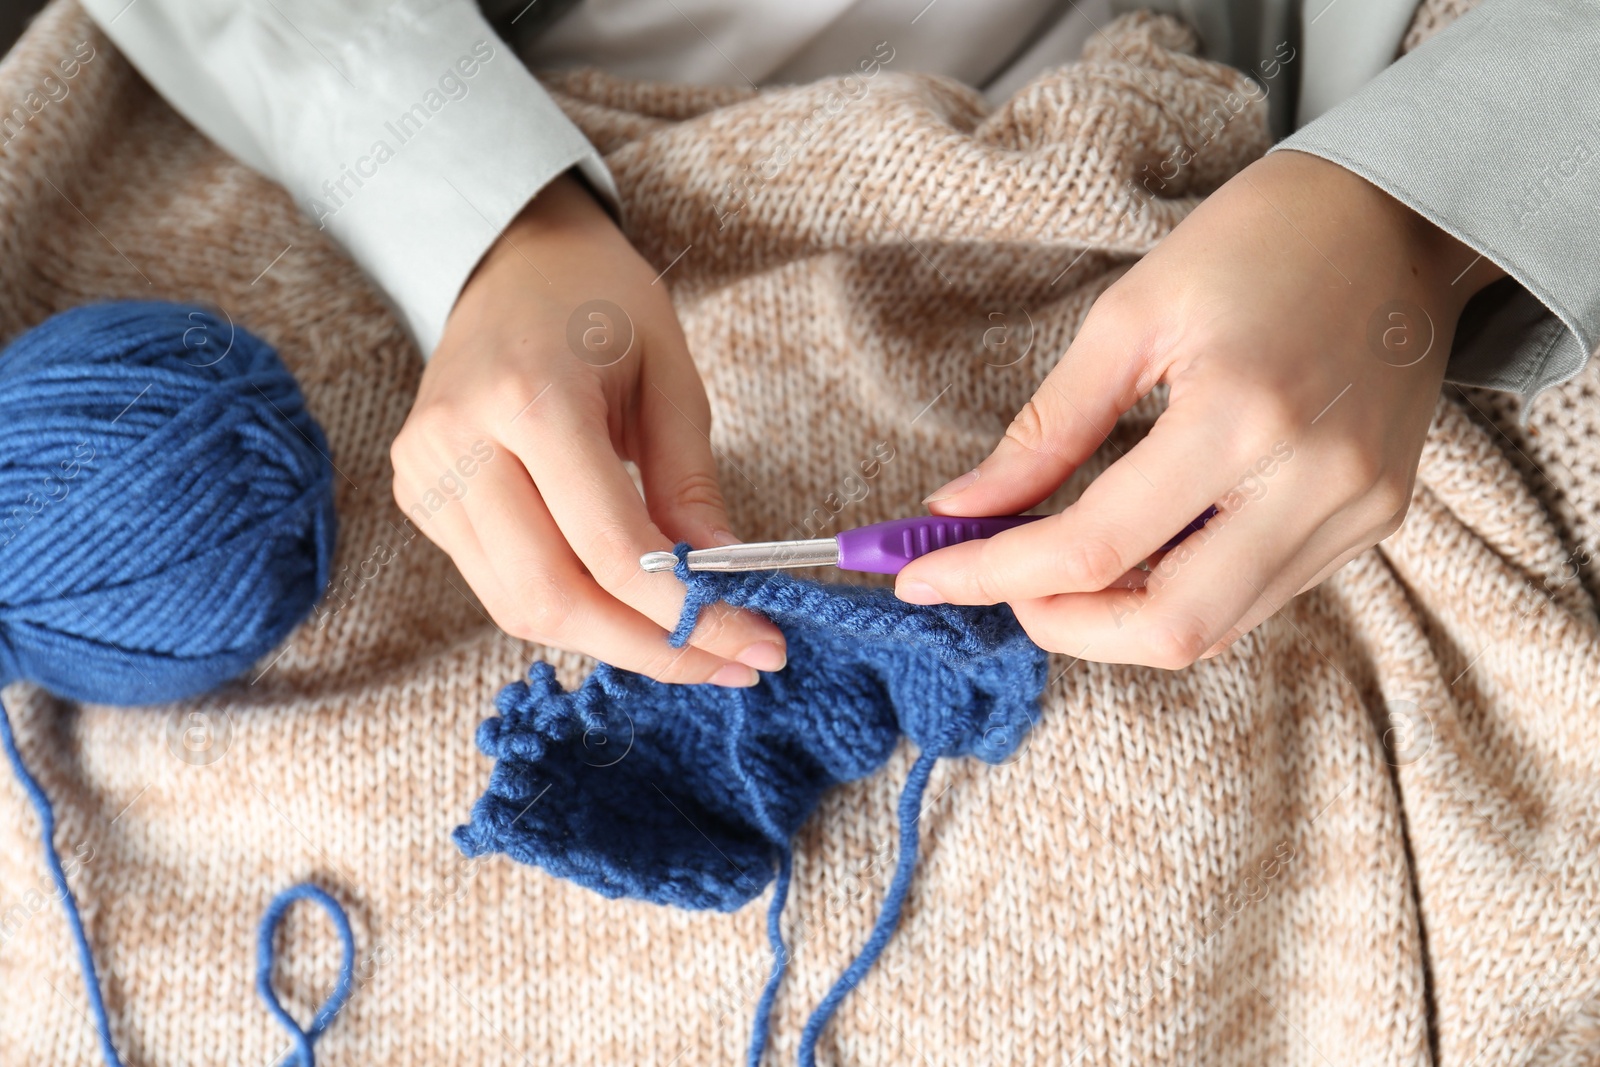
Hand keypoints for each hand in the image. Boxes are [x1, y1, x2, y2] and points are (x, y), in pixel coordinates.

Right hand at [391, 173, 785, 683]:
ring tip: (690, 643)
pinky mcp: (419, 497)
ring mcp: (425, 475)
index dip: (686, 612)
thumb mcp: (671, 375)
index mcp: (528, 399)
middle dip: (649, 647)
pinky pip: (497, 584)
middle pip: (551, 597)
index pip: (610, 548)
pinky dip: (570, 608)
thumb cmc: (599, 304)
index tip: (757, 644)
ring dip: (610, 640)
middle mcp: (459, 443)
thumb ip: (691, 484)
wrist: (509, 263)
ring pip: (518, 607)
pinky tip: (627, 604)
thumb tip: (723, 584)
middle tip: (727, 664)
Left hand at [894, 150, 1502, 667]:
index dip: (995, 574)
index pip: (1097, 545)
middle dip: (1063, 623)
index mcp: (1243, 414)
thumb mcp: (1130, 317)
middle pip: (1168, 628)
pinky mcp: (1373, 519)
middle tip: (1002, 579)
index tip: (922, 576)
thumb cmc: (1257, 243)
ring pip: (1215, 629)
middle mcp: (1313, 482)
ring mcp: (1354, 510)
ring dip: (1118, 615)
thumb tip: (961, 509)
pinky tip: (1141, 546)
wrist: (1397, 218)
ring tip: (1060, 563)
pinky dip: (1180, 589)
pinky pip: (1257, 596)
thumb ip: (1046, 429)